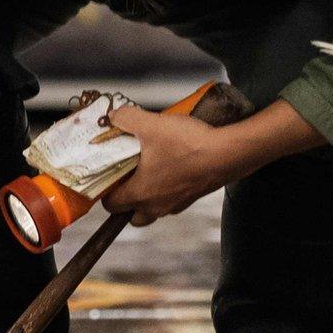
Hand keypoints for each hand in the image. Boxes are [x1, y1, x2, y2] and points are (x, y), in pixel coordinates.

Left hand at [99, 105, 242, 226]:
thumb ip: (126, 119)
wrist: (227, 154)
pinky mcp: (193, 198)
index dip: (106, 191)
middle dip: (127, 200)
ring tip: (150, 171)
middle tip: (127, 177)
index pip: (112, 205)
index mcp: (140, 193)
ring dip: (148, 196)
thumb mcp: (151, 124)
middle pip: (133, 215)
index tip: (108, 176)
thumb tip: (113, 117)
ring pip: (154, 209)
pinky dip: (169, 189)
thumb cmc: (188, 145)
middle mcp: (157, 205)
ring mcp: (176, 204)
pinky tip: (173, 166)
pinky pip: (173, 200)